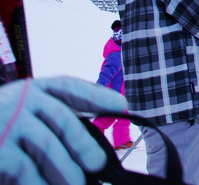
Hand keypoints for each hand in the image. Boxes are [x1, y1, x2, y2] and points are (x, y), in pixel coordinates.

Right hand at [0, 77, 127, 184]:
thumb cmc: (1, 129)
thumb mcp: (23, 115)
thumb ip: (52, 121)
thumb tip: (95, 142)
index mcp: (31, 89)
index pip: (69, 87)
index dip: (97, 96)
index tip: (122, 105)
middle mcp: (19, 100)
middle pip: (63, 121)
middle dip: (83, 145)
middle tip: (97, 166)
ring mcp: (6, 123)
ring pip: (47, 148)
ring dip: (64, 170)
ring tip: (75, 184)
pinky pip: (23, 170)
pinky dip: (37, 183)